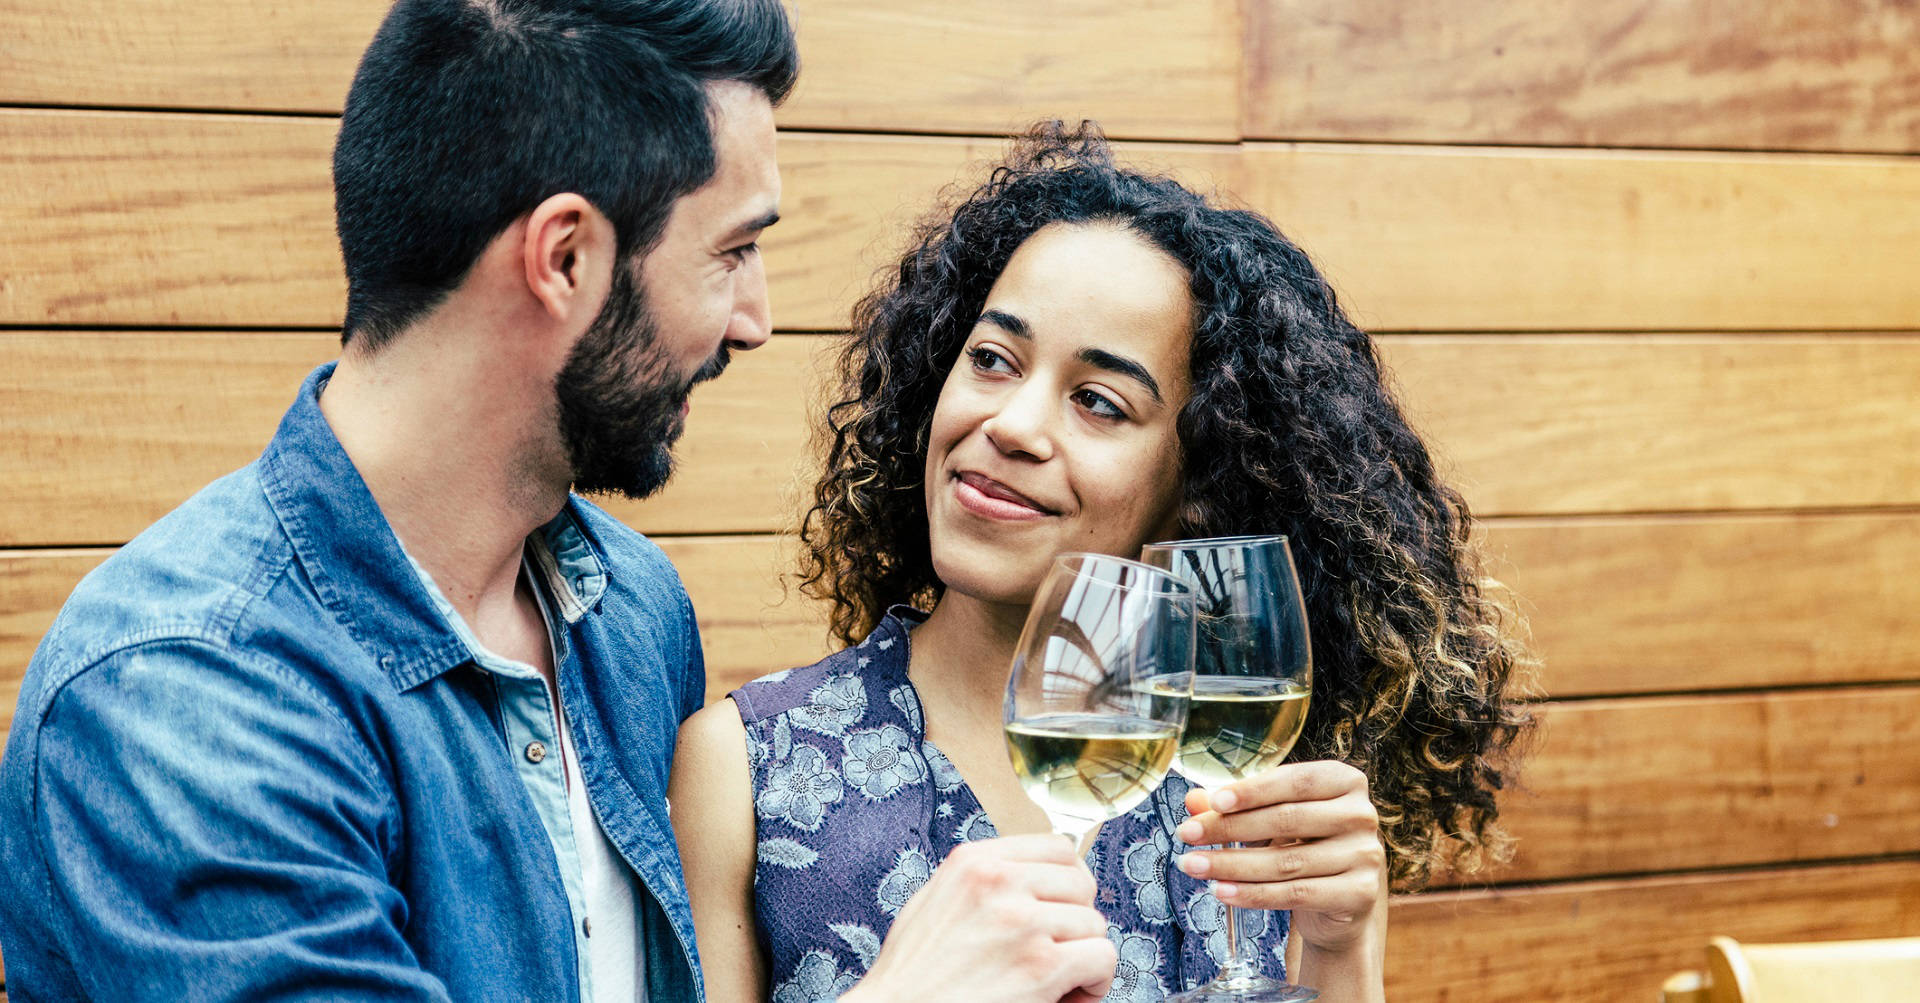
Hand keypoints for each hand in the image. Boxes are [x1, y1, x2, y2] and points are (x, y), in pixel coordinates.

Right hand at [842, 834, 1116, 1002]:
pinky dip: (1095, 981)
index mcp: (973, 862)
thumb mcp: (936, 903)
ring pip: (1093, 924)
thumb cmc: (912, 975)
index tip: (1063, 906)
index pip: (1057, 847)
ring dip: (1084, 955)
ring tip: (1060, 979)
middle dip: (1078, 919)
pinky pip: (1101, 958)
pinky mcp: (1040, 966)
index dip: (1069, 881)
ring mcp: (1021, 921)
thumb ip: (981, 882)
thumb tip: (1030, 878)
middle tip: (1061, 949)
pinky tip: (1071, 994)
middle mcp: (998, 882)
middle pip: (1081, 884)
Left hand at [1173, 760, 1387, 954]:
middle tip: (1187, 835)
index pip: (1295, 781)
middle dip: (1230, 828)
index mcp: (1345, 781)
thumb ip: (1236, 806)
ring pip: (1286, 861)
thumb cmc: (1304, 844)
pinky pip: (1296, 894)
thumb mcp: (1272, 819)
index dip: (1253, 790)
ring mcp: (1365, 855)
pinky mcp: (1358, 893)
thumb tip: (1194, 800)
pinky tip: (1222, 891)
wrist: (1341, 900)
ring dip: (1232, 864)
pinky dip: (1253, 894)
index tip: (1214, 801)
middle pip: (1286, 820)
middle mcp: (1361, 815)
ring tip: (1193, 865)